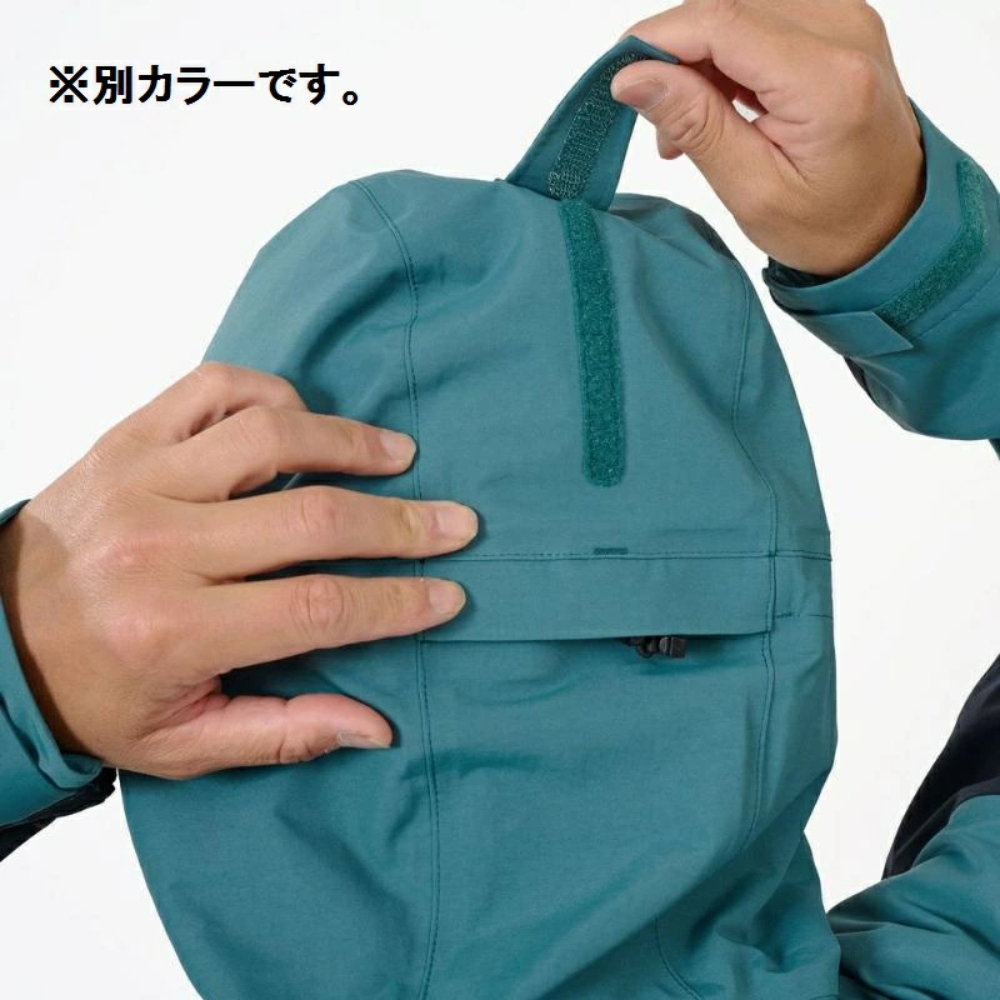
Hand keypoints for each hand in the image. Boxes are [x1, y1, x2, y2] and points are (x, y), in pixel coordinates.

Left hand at [0, 363, 477, 777]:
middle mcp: (158, 547)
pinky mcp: (125, 439)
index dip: (395, 602)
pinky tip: (305, 418)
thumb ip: (282, 733)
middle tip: (454, 523)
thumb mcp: (180, 743)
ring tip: (399, 457)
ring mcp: (140, 480)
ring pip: (269, 438)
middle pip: (310, 521)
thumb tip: (376, 725)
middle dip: (400, 524)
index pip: (316, 609)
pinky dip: (270, 394)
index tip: (447, 594)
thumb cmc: (93, 692)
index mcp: (173, 631)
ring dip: (349, 443)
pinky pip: (210, 390)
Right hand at [612, 0, 925, 276]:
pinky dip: (726, 56)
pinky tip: (720, 105)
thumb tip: (632, 75)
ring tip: (691, 125)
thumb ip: (695, 125)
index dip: (657, 41)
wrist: (896, 225)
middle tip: (661, 123)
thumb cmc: (831, 225)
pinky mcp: (840, 22)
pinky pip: (762, 16)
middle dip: (676, 55)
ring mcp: (847, 18)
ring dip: (699, 58)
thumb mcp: (753, 191)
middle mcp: (845, 30)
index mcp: (827, 81)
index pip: (721, 22)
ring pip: (739, 8)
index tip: (618, 80)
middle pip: (727, 7)